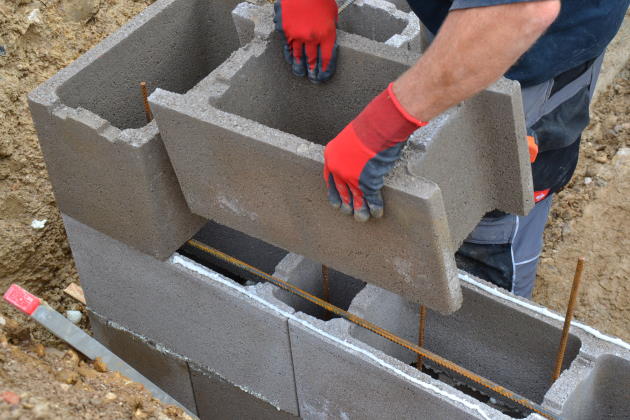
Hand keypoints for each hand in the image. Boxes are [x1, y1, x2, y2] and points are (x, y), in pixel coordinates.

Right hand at [274, 0, 337, 82]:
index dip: (325, 70)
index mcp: (327, 33)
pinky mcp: (284, 30)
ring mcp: (297, 34)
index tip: (323, 77)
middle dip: (313, 71)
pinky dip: (290, 56)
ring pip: (298, 56)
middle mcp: (312, 37)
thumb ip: (330, 29)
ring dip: (300, 67)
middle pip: (312, 60)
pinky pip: (287, 47)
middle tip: (313, 79)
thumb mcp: (332, 14)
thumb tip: (326, 42)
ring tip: (300, 74)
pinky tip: (291, 61)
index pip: (327, 59)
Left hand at [323, 83, 427, 221]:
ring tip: (362, 218)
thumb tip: (360, 159)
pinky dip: (374, 207)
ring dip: (359, 210)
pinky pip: (370, 198)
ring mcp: (351, 177)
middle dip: (345, 203)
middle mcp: (338, 169)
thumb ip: (352, 152)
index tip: (336, 199)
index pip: (330, 178)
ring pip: (355, 198)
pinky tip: (377, 213)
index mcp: (331, 156)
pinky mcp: (366, 182)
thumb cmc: (370, 126)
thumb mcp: (352, 138)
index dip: (334, 190)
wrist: (379, 125)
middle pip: (340, 191)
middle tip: (347, 211)